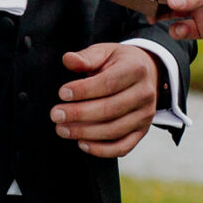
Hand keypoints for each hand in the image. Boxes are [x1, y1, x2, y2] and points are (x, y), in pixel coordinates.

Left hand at [55, 42, 158, 158]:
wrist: (146, 73)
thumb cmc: (119, 63)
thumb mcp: (104, 52)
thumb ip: (86, 57)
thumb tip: (69, 60)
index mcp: (136, 69)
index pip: (108, 83)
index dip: (84, 90)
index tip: (62, 93)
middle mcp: (145, 93)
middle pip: (110, 109)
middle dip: (79, 114)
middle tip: (56, 114)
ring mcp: (145, 115)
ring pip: (114, 130)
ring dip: (85, 133)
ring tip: (62, 129)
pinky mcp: (141, 131)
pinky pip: (122, 147)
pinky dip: (101, 150)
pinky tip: (81, 143)